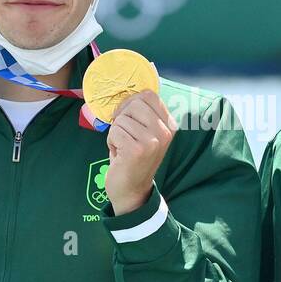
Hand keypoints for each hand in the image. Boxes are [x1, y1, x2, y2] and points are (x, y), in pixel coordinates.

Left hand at [104, 90, 176, 214]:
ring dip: (115, 133)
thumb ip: (143, 113)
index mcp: (169, 125)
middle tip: (124, 135)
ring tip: (123, 147)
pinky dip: (111, 142)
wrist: (131, 190)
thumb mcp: (145, 132)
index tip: (127, 118)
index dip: (131, 103)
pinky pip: (114, 131)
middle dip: (122, 118)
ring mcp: (152, 141)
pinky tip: (119, 154)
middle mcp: (165, 132)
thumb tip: (127, 91)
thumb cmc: (133, 157)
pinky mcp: (137, 150)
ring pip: (122, 118)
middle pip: (134, 104)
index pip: (148, 95)